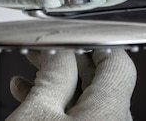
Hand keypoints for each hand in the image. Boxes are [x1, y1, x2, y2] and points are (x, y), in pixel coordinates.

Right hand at [7, 49, 136, 120]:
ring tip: (31, 71)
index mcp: (109, 113)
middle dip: (69, 62)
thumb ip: (54, 74)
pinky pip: (80, 119)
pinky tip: (28, 97)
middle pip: (101, 82)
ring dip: (59, 83)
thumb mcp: (36, 110)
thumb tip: (62, 49)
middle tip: (44, 50)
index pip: (117, 63)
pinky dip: (58, 106)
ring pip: (87, 101)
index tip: (72, 33)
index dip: (92, 42)